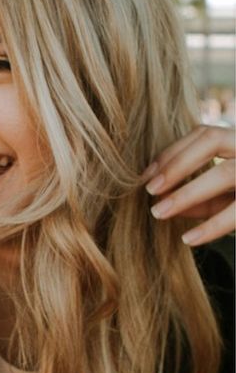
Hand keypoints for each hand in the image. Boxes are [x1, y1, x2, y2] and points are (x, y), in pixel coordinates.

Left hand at [143, 124, 235, 245]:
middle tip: (149, 191)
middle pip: (213, 140)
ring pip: (226, 173)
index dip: (172, 152)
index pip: (204, 133)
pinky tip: (190, 239)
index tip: (145, 176)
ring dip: (188, 192)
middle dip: (177, 164)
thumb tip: (161, 202)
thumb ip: (201, 198)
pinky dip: (213, 225)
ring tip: (158, 213)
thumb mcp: (228, 197)